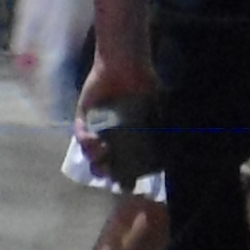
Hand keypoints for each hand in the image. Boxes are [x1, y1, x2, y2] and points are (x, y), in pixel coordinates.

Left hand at [73, 55, 156, 181]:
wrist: (126, 63)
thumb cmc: (144, 84)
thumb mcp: (157, 108)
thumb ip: (162, 128)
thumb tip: (170, 153)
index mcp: (128, 139)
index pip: (124, 165)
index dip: (124, 178)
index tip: (126, 185)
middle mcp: (111, 137)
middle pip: (103, 163)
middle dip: (105, 172)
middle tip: (109, 173)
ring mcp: (96, 128)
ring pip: (89, 152)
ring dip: (94, 157)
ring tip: (104, 152)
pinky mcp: (83, 117)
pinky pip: (80, 133)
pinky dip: (85, 140)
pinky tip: (93, 140)